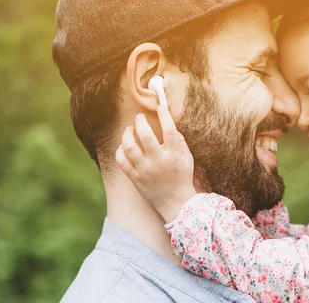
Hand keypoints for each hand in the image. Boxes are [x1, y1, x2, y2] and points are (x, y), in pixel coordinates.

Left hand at [116, 105, 196, 222]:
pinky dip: (120, 151)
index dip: (164, 116)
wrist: (175, 202)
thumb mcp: (188, 159)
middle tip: (139, 117)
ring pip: (130, 148)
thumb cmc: (182, 178)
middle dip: (140, 122)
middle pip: (146, 136)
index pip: (169, 130)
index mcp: (174, 155)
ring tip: (129, 129)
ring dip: (127, 135)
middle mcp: (159, 161)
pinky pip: (122, 162)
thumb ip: (181, 142)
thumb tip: (171, 127)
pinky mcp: (135, 178)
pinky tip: (123, 145)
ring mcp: (145, 170)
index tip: (160, 107)